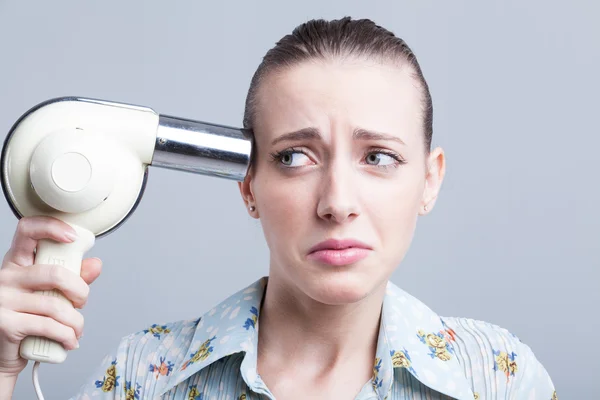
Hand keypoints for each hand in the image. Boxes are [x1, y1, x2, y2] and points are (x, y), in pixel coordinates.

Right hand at [0, 216, 101, 375]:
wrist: (3, 354)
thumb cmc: (27, 318)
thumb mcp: (48, 293)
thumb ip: (72, 278)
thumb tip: (95, 264)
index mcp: (16, 263)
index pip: (27, 230)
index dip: (51, 227)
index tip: (72, 237)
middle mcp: (5, 277)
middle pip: (54, 273)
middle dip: (79, 290)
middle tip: (81, 301)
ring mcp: (2, 300)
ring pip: (55, 304)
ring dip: (75, 321)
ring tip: (76, 328)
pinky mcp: (5, 324)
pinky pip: (49, 326)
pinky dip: (67, 335)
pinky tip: (69, 340)